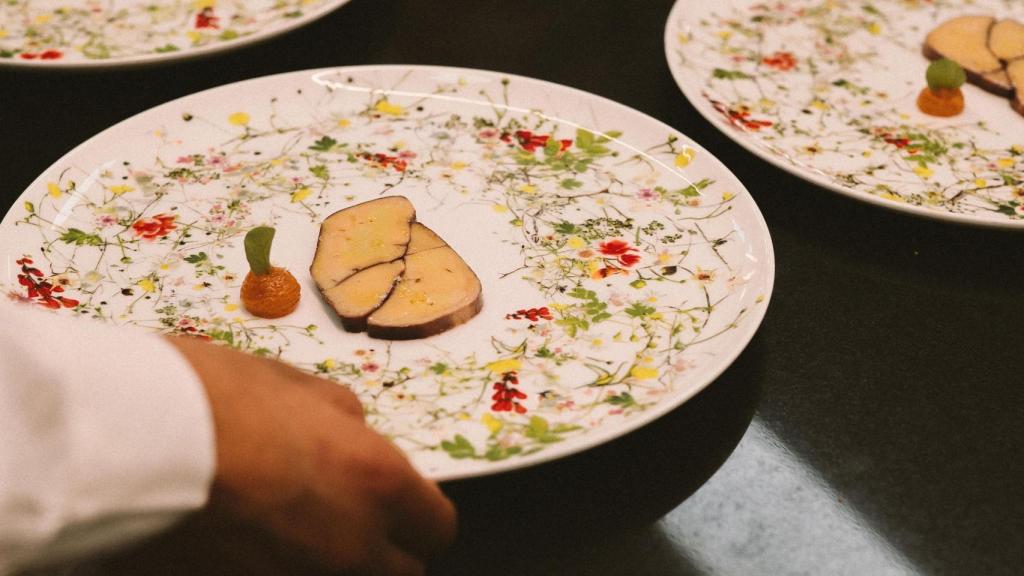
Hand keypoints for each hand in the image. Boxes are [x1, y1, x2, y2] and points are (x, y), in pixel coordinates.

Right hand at [167, 337, 455, 575]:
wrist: (119, 443)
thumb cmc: (209, 397)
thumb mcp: (293, 384)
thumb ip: (341, 418)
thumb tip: (354, 431)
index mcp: (377, 483)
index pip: (437, 528)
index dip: (419, 515)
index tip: (397, 504)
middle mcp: (351, 548)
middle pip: (400, 573)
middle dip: (386, 552)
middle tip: (348, 522)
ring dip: (334, 565)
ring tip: (292, 534)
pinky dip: (279, 572)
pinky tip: (247, 547)